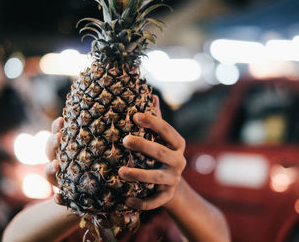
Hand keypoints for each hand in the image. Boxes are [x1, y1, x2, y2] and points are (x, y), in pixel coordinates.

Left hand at [44, 95, 186, 209]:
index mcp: (178, 144)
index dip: (152, 122)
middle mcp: (178, 161)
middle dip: (144, 146)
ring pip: (156, 177)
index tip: (136, 116)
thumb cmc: (161, 153)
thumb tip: (151, 95)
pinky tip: (125, 200)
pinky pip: (154, 201)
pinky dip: (140, 203)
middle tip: (125, 140)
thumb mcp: (162, 138)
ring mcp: (173, 180)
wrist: (171, 184)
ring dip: (139, 175)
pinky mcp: (166, 197)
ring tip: (121, 171)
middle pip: (161, 153)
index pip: (167, 131)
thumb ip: (157, 120)